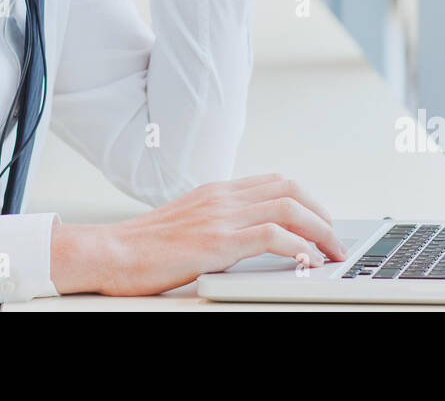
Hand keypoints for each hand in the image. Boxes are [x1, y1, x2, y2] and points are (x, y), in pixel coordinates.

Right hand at [50, 174, 346, 295]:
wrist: (108, 252)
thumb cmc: (141, 247)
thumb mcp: (185, 224)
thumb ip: (215, 223)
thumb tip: (246, 237)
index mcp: (216, 191)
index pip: (275, 182)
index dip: (307, 201)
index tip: (322, 223)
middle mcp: (222, 197)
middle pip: (289, 189)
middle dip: (322, 213)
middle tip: (336, 239)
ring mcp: (219, 217)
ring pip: (288, 208)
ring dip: (319, 230)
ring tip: (332, 253)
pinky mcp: (215, 241)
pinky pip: (271, 236)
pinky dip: (297, 247)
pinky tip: (306, 261)